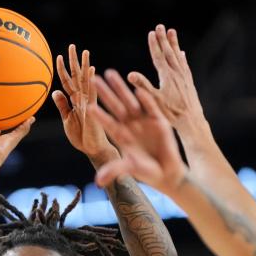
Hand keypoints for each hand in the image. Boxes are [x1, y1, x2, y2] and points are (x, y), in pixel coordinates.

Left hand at [52, 45, 116, 164]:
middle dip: (75, 61)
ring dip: (85, 66)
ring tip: (85, 52)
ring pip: (86, 81)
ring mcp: (89, 102)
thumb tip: (55, 91)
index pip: (68, 82)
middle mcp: (83, 98)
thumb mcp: (66, 119)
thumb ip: (62, 105)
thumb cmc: (81, 137)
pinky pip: (92, 94)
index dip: (63, 70)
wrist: (92, 149)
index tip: (59, 57)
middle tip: (72, 46)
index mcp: (75, 101)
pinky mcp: (94, 109)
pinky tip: (92, 70)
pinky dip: (91, 82)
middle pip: (77, 76)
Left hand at [91, 70, 186, 193]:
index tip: (87, 106)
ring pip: (129, 102)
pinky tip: (138, 89)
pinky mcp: (159, 121)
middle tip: (92, 79)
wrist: (168, 173)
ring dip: (120, 89)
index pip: (107, 123)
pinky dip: (145, 100)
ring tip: (110, 73)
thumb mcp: (130, 169)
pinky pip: (151, 107)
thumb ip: (114, 170)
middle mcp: (130, 126)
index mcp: (121, 136)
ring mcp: (144, 122)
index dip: (98, 115)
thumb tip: (98, 182)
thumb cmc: (147, 172)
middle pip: (115, 107)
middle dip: (104, 93)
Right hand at [127, 25, 204, 131]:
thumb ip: (143, 85)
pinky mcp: (189, 82)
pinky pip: (185, 65)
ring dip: (174, 44)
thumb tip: (130, 74)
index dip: (154, 44)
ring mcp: (184, 77)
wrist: (191, 121)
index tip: (151, 33)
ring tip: (172, 32)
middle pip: (169, 52)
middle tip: (161, 26)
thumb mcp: (154, 100)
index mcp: (167, 76)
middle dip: (163, 39)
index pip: (158, 56)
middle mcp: (177, 73)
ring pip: (178, 56)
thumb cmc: (171, 113)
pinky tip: (182, 53)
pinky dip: (182, 57)